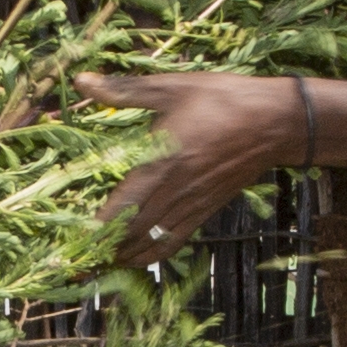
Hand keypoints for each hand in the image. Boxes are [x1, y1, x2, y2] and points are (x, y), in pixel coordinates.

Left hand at [80, 67, 301, 263]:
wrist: (273, 122)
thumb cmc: (221, 100)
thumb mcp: (171, 87)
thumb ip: (123, 90)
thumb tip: (82, 80)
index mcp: (159, 162)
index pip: (119, 209)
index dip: (95, 232)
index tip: (73, 243)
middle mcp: (173, 191)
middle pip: (131, 235)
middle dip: (103, 252)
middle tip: (77, 261)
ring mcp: (191, 205)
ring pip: (151, 245)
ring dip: (124, 259)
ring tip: (100, 265)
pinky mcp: (205, 211)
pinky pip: (174, 243)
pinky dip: (152, 257)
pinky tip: (136, 259)